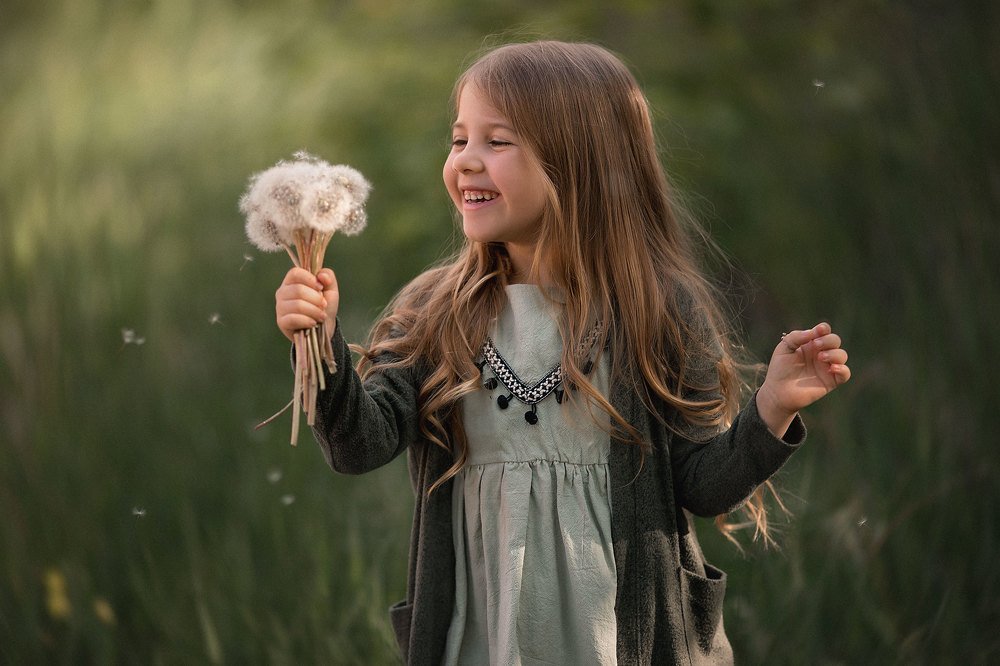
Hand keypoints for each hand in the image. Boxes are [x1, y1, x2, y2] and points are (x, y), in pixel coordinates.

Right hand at [275, 267, 338, 341]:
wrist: (324, 327)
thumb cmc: (324, 305)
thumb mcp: (330, 289)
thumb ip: (328, 276)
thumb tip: (321, 276)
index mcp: (291, 281)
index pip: (295, 273)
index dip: (309, 279)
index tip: (321, 287)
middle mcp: (282, 292)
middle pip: (297, 290)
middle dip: (316, 298)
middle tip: (324, 305)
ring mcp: (280, 307)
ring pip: (297, 305)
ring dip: (314, 311)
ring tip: (322, 316)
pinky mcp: (281, 322)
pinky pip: (293, 319)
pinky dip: (307, 321)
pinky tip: (313, 323)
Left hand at [756, 322, 850, 436]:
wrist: (777, 392)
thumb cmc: (780, 369)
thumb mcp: (784, 348)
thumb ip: (796, 336)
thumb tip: (814, 331)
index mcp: (810, 344)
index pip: (824, 331)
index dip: (823, 329)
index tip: (819, 330)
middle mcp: (821, 354)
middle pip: (835, 340)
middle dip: (828, 340)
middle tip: (816, 345)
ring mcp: (826, 367)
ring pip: (842, 355)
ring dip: (834, 353)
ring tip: (821, 357)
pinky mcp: (830, 381)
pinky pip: (845, 373)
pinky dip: (842, 369)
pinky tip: (832, 368)